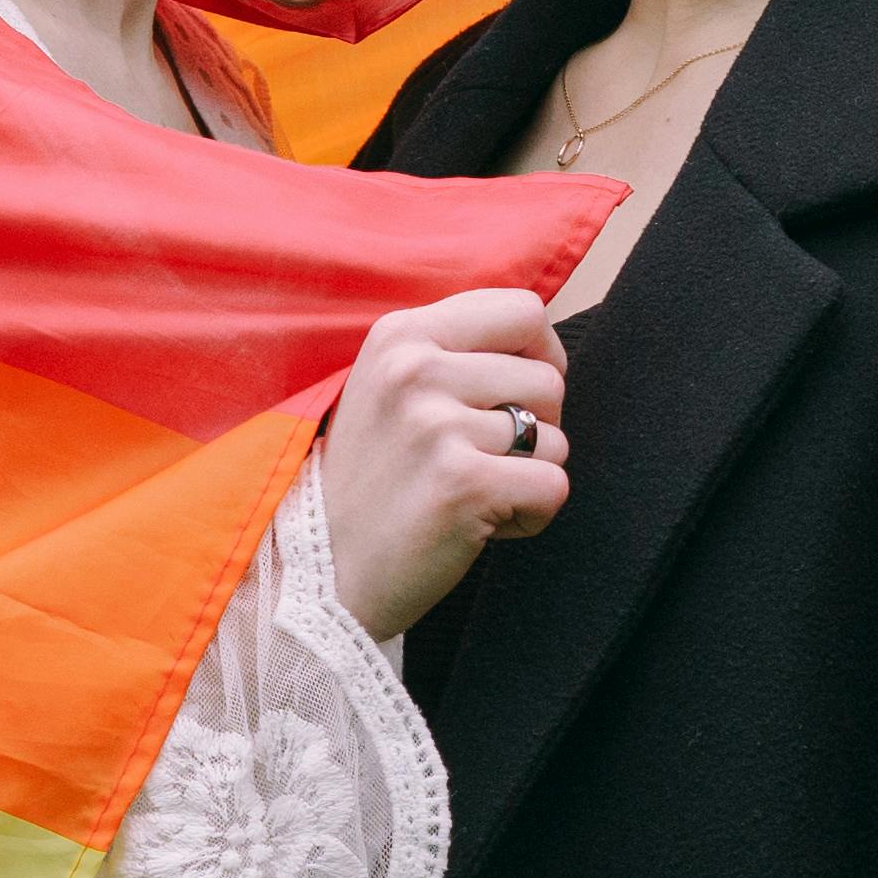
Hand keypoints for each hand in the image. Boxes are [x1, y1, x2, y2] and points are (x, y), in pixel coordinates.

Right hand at [321, 288, 571, 641]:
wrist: (323, 567)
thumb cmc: (372, 478)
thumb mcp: (388, 386)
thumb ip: (451, 351)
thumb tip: (538, 339)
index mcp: (400, 334)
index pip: (523, 310)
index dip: (539, 355)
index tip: (513, 395)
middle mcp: (414, 369)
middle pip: (548, 379)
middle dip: (535, 426)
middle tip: (481, 459)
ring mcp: (436, 425)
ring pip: (554, 438)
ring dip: (527, 476)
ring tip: (473, 492)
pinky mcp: (462, 483)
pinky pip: (553, 486)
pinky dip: (531, 515)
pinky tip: (483, 524)